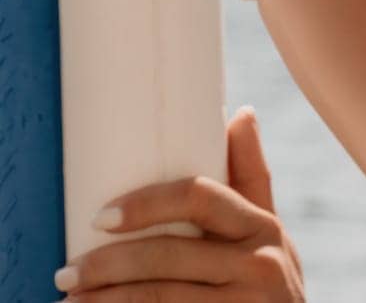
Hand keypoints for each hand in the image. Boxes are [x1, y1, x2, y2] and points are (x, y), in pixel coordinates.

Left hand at [55, 106, 306, 300]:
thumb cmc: (268, 285)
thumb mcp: (269, 233)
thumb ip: (250, 179)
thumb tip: (242, 112)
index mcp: (263, 226)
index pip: (201, 197)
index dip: (147, 203)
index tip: (100, 217)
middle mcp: (261, 264)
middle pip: (169, 254)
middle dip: (108, 264)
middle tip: (65, 273)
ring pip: (160, 298)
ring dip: (106, 301)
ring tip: (70, 301)